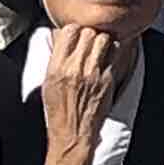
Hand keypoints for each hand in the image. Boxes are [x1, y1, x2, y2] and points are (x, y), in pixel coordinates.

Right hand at [40, 22, 119, 159]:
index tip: (75, 36)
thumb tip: (63, 37)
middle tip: (88, 42)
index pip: (69, 31)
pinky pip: (115, 53)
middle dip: (89, 33)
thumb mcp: (48, 82)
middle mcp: (75, 68)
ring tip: (98, 48)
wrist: (73, 134)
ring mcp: (94, 73)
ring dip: (102, 40)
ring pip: (104, 39)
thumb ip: (57, 59)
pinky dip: (112, 51)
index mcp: (56, 68)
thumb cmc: (58, 111)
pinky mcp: (108, 79)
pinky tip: (107, 58)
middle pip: (88, 32)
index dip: (73, 30)